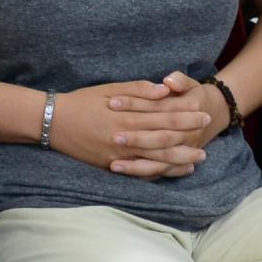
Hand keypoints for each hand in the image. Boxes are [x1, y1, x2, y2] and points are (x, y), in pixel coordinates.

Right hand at [52, 80, 211, 178]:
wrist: (54, 122)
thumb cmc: (82, 101)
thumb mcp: (109, 88)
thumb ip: (138, 90)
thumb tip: (165, 90)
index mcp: (127, 115)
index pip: (163, 116)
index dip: (185, 116)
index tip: (203, 113)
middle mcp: (125, 137)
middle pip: (164, 139)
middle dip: (188, 136)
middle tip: (208, 134)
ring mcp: (119, 155)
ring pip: (155, 160)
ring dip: (179, 159)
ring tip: (198, 158)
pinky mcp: (111, 166)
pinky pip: (139, 172)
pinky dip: (158, 172)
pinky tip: (172, 171)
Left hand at [105, 71, 232, 171]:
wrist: (215, 114)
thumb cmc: (194, 96)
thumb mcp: (190, 84)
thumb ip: (179, 80)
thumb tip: (168, 80)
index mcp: (190, 108)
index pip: (158, 106)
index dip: (135, 103)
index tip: (112, 102)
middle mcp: (190, 132)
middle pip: (161, 136)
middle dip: (137, 138)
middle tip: (113, 137)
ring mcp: (187, 149)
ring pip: (161, 158)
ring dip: (138, 164)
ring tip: (114, 165)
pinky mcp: (181, 160)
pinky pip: (162, 171)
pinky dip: (145, 173)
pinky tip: (126, 175)